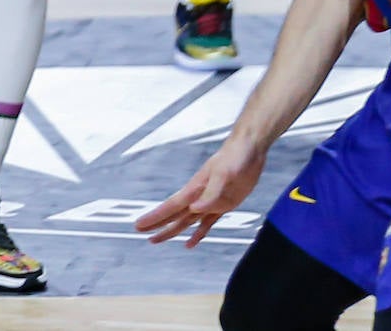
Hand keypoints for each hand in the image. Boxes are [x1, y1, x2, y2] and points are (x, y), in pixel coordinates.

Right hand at [134, 135, 266, 246]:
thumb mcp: (224, 173)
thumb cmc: (235, 155)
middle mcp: (199, 196)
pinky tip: (190, 242)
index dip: (155, 217)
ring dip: (172, 231)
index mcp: (195, 188)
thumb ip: (211, 193)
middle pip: (174, 215)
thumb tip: (195, 210)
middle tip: (141, 232)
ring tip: (157, 239)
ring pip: (186, 221)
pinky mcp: (224, 204)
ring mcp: (210, 201)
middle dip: (157, 224)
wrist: (250, 148)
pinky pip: (207, 223)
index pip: (171, 206)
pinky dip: (198, 234)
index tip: (140, 225)